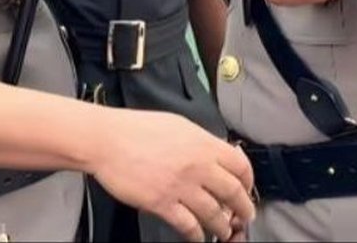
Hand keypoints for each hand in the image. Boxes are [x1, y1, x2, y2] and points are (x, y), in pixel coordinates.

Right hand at [92, 108, 255, 241]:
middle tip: (245, 216)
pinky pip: (189, 226)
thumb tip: (215, 154)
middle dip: (243, 209)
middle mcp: (196, 165)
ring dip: (222, 226)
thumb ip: (199, 142)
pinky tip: (199, 237)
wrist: (109, 140)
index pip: (239, 164)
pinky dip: (198, 235)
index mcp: (202, 143)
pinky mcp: (162, 204)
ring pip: (214, 214)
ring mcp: (180, 186)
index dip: (248, 180)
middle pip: (233, 192)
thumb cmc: (138, 128)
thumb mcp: (178, 125)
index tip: (247, 188)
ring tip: (223, 231)